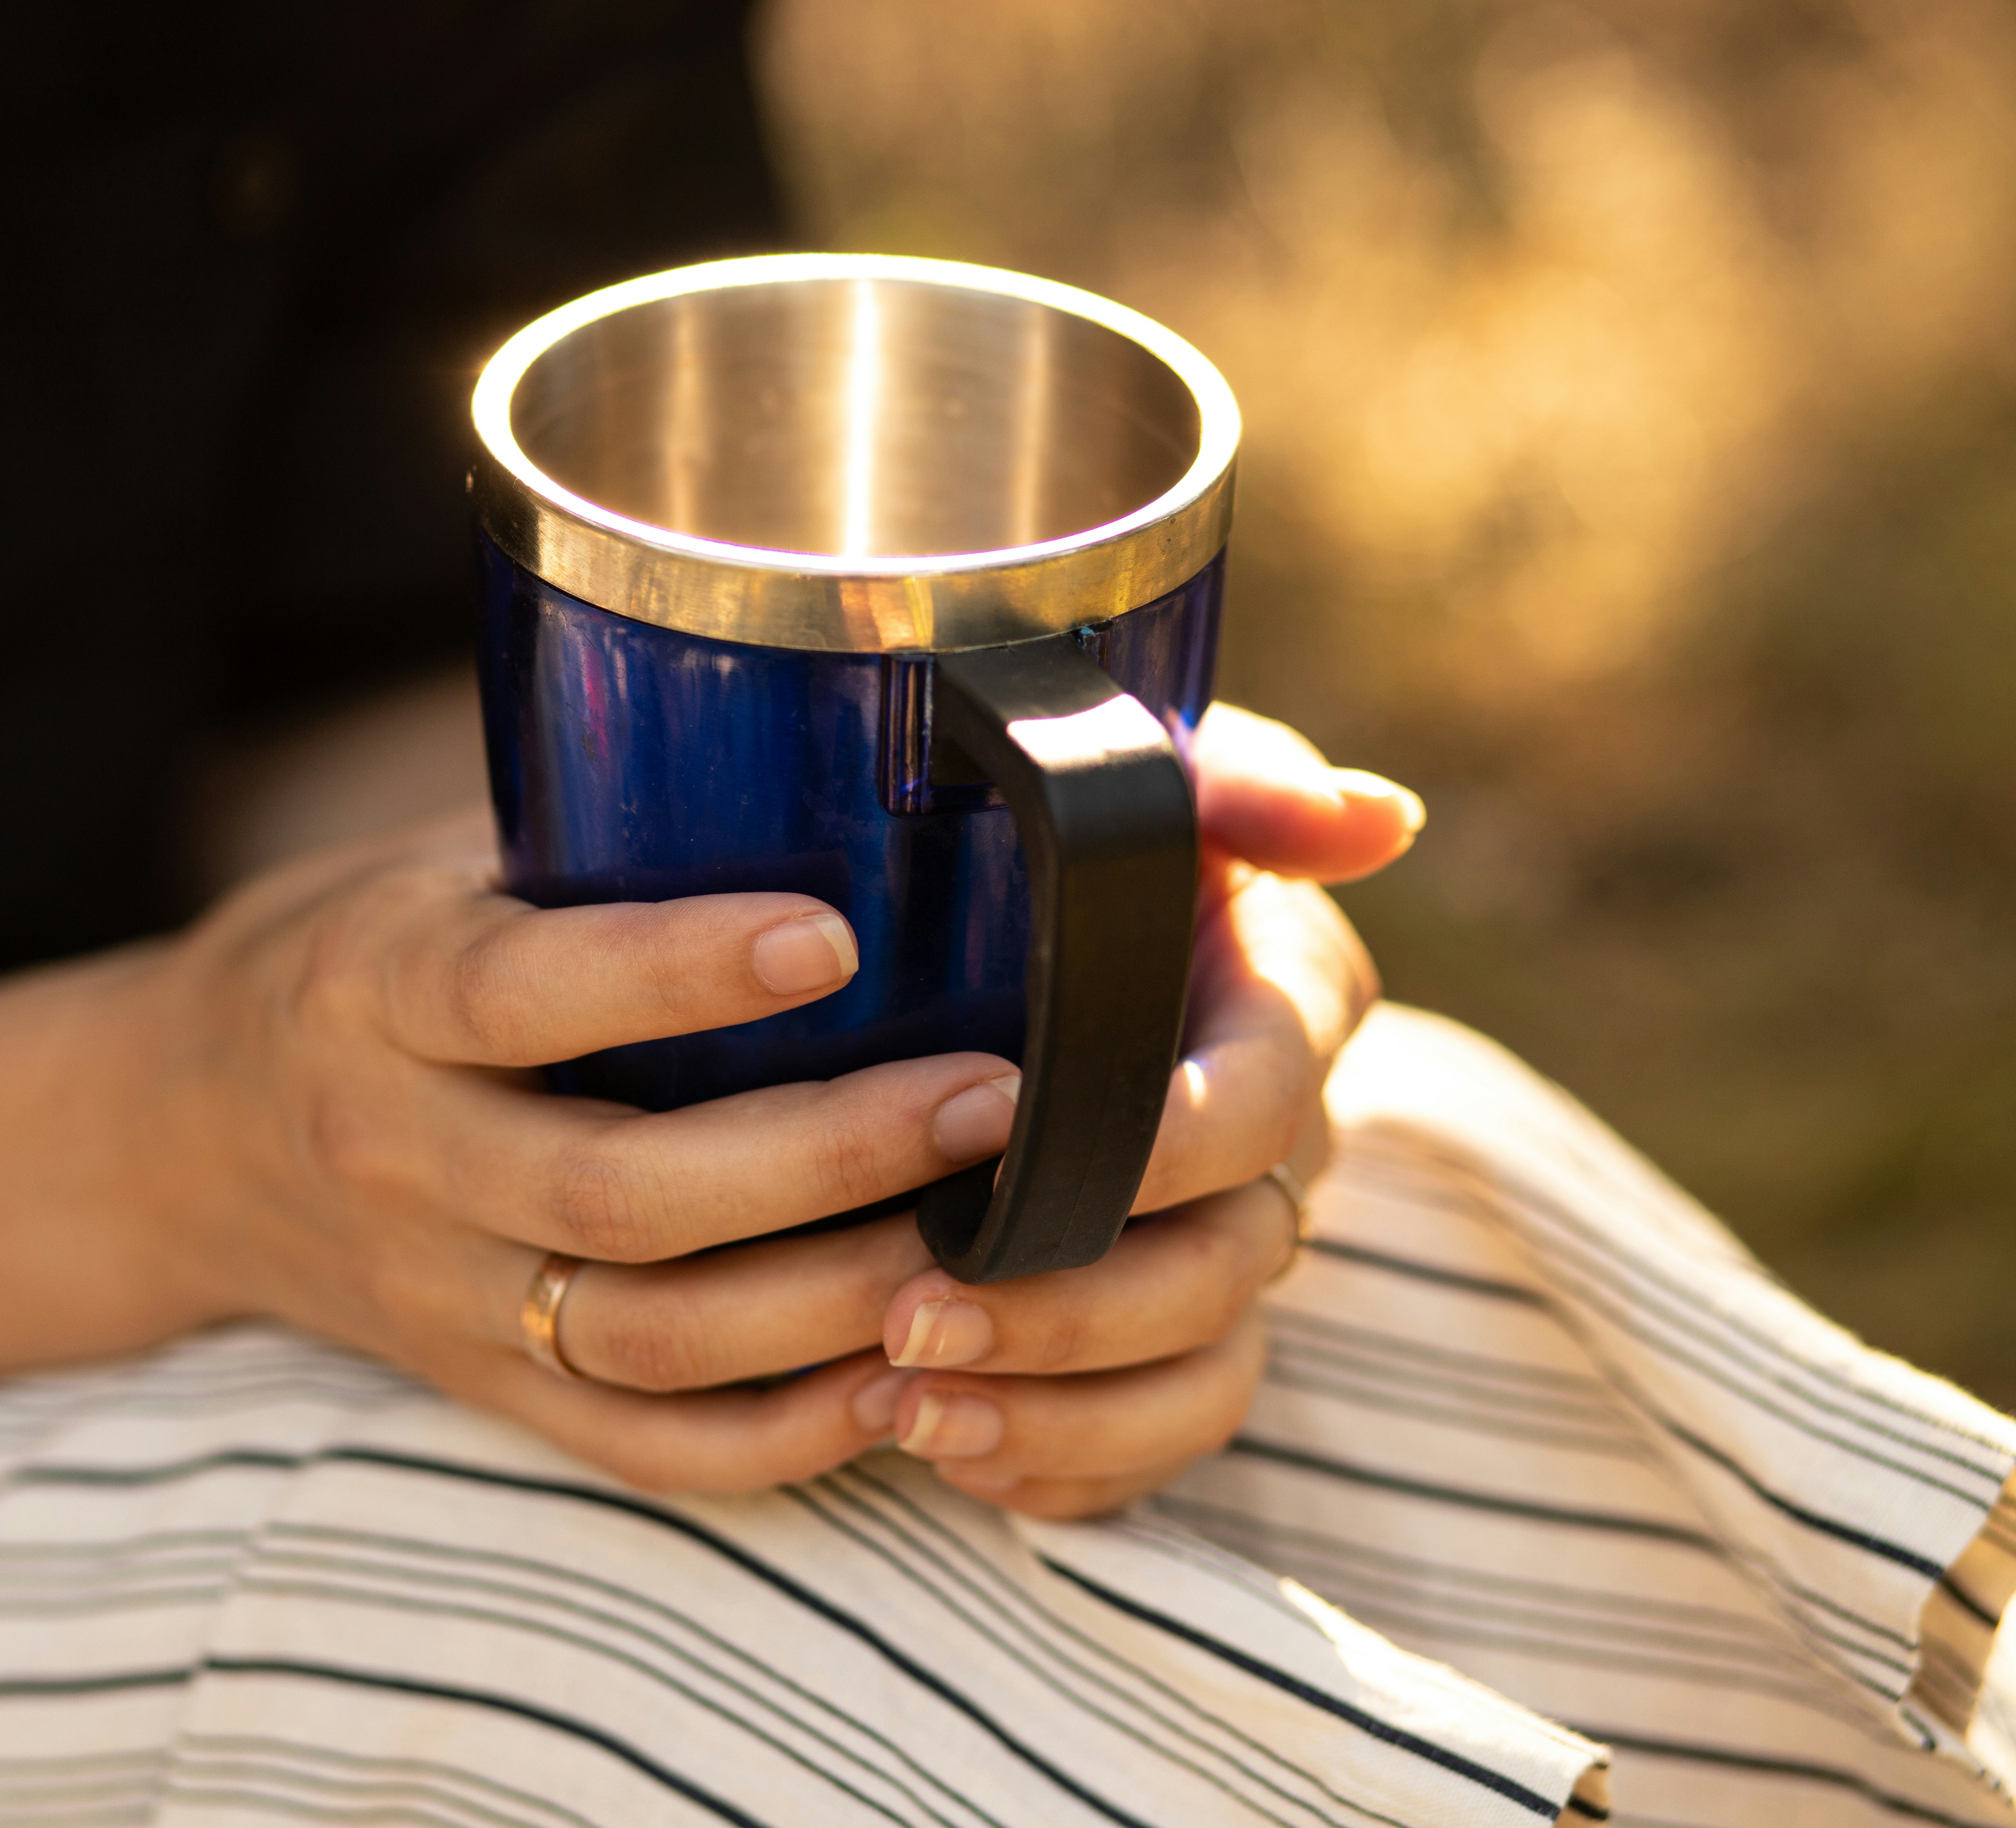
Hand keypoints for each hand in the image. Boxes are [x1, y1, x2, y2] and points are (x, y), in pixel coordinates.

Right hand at [122, 703, 1414, 1503]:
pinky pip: (642, 1447)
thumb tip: (841, 736)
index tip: (834, 932)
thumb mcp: (429, 863)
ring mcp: (437, 1295)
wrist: (179, 1138)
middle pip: (615, 1191)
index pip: (518, 988)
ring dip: (832, 1297)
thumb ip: (587, 839)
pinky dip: (783, 1431)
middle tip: (993, 1098)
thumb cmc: (361, 957)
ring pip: (647, 1337)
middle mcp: (396, 1153)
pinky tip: (908, 1377)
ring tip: (991, 1238)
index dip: (674, 969)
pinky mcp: (482, 1390)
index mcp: (375, 990)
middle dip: (822, 1155)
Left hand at [866, 703, 1407, 1515]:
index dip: (1155, 1145)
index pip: (1255, 1102)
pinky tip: (945, 1450)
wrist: (969, 920)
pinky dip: (1053, 1469)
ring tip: (910, 1407)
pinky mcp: (1155, 1354)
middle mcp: (1271, 1151)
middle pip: (1222, 1268)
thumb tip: (1375, 819)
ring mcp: (1218, 1261)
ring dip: (1057, 1408)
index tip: (1017, 1154)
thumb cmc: (1052, 835)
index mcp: (1278, 1012)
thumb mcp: (1134, 770)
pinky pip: (1144, 1455)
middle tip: (909, 1313)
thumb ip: (1239, 779)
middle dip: (1070, 1306)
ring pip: (1199, 1381)